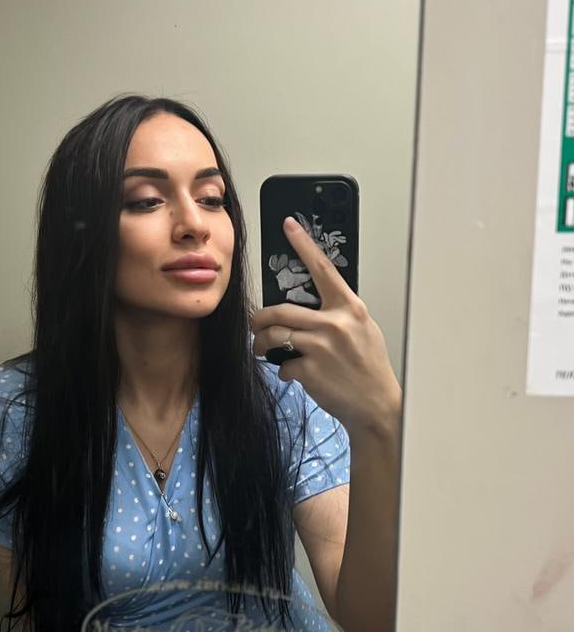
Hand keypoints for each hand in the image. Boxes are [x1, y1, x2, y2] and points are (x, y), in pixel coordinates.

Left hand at [251, 217, 401, 440]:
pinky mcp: (310, 370)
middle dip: (259, 318)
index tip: (288, 226)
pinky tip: (296, 375)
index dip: (303, 245)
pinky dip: (284, 370)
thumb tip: (312, 306)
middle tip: (254, 324)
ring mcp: (321, 347)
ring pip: (274, 335)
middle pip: (280, 310)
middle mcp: (335, 323)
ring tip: (262, 349)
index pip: (323, 269)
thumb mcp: (363, 330)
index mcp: (350, 308)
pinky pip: (283, 365)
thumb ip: (339, 314)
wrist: (376, 405)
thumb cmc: (369, 368)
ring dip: (261, 343)